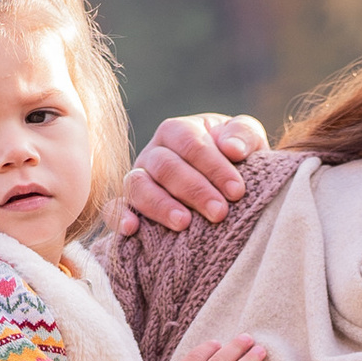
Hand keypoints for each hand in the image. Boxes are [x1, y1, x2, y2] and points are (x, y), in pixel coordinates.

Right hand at [120, 110, 268, 233]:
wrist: (228, 190)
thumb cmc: (237, 161)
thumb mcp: (247, 141)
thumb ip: (244, 134)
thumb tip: (232, 148)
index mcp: (179, 131)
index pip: (190, 143)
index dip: (213, 166)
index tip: (238, 191)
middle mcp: (154, 153)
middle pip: (165, 166)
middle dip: (194, 190)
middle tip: (219, 213)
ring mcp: (138, 180)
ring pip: (138, 186)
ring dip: (160, 205)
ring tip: (184, 223)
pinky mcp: (128, 206)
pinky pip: (114, 208)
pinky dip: (119, 217)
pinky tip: (132, 229)